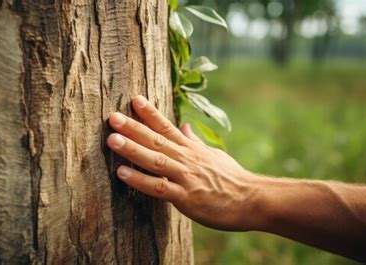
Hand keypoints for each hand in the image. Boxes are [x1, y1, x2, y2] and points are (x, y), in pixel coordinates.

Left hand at [107, 95, 260, 230]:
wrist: (253, 200)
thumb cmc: (232, 179)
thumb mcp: (214, 155)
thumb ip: (195, 142)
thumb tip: (184, 126)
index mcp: (192, 149)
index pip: (167, 127)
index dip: (150, 113)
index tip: (134, 99)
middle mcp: (187, 159)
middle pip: (157, 140)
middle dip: (134, 127)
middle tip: (113, 117)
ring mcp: (186, 177)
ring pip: (156, 160)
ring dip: (133, 149)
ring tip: (112, 139)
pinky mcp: (187, 198)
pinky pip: (159, 188)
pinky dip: (140, 180)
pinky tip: (122, 173)